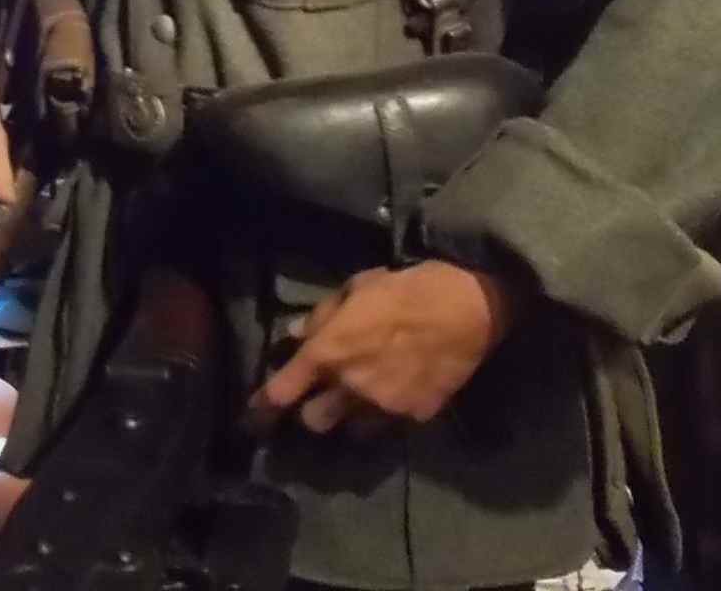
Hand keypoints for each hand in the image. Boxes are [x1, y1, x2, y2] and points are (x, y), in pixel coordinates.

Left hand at [247, 260, 523, 435]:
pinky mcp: (417, 415)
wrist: (468, 308)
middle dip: (313, 411)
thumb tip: (295, 332)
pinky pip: (392, 425)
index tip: (253, 417)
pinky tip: (398, 392)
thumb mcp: (355, 289)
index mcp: (329, 353)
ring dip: (350, 418)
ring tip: (361, 398)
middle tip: (323, 396)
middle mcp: (351, 387)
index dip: (263, 407)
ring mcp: (386, 406)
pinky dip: (388, 414)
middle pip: (315, 422)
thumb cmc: (405, 289)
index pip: (283, 391)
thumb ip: (322, 316)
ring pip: (353, 431)